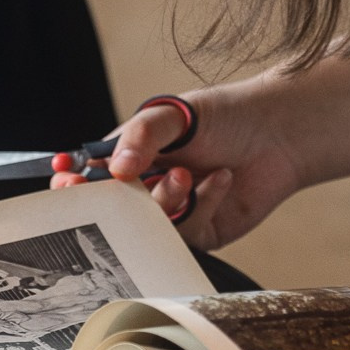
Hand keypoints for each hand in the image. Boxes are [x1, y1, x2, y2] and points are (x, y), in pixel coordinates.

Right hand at [51, 86, 302, 250]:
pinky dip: (201, 206)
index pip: (90, 176)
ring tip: (186, 175)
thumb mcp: (175, 114)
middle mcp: (147, 187)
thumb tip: (115, 168)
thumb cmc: (226, 115)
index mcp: (132, 155)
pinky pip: (187, 235)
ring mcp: (173, 212)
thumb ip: (141, 135)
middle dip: (119, 202)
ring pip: (148, 227)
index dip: (74, 183)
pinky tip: (220, 179)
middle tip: (136, 186)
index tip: (68, 179)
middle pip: (113, 210)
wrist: (281, 133)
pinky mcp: (201, 231)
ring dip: (165, 202)